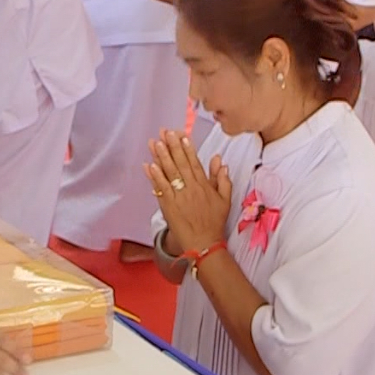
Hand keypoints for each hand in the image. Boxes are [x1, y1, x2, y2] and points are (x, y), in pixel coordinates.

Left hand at [143, 130, 231, 251]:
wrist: (203, 243)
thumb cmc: (214, 222)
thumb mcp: (225, 199)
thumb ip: (222, 179)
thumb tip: (221, 161)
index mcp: (204, 185)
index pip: (194, 162)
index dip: (187, 147)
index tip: (181, 134)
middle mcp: (191, 188)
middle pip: (180, 163)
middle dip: (172, 146)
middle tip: (165, 132)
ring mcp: (179, 196)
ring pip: (169, 173)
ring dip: (161, 157)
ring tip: (155, 142)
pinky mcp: (168, 205)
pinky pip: (161, 188)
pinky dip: (155, 176)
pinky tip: (149, 165)